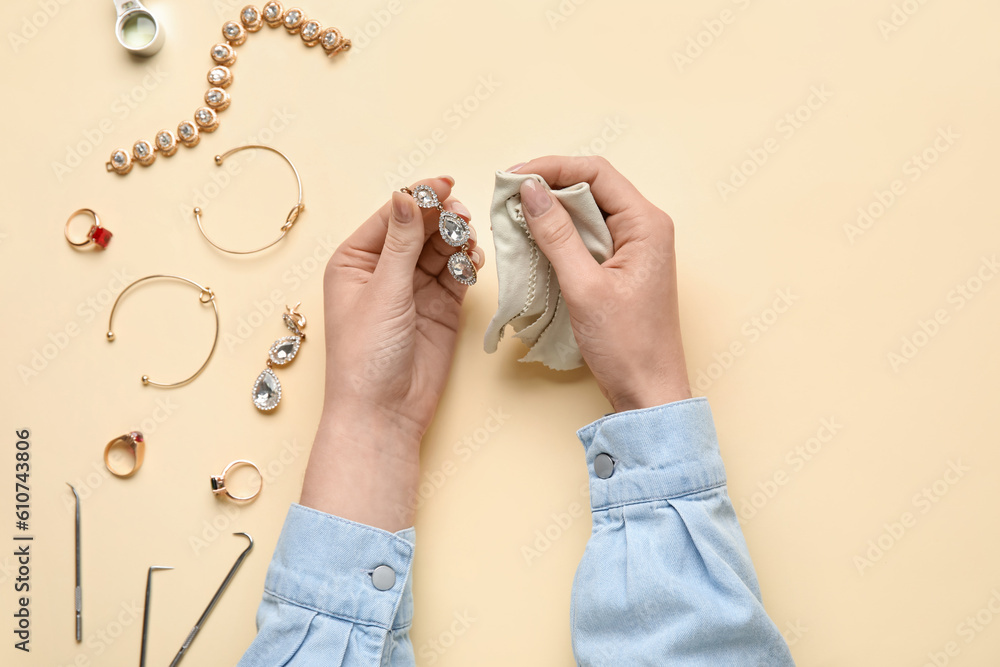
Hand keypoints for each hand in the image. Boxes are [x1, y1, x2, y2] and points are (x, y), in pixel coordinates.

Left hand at [300, 176, 483, 531]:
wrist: (384, 411)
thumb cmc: (366, 357)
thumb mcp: (383, 291)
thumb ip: (402, 242)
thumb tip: (407, 195)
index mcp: (356, 260)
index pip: (393, 215)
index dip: (419, 198)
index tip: (445, 185)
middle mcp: (385, 270)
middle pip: (420, 227)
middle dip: (443, 218)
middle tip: (462, 217)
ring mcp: (414, 287)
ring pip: (442, 247)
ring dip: (457, 239)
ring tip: (467, 244)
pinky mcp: (441, 306)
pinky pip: (457, 271)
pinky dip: (467, 262)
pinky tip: (471, 261)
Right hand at [514, 156, 690, 412]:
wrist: (649, 392)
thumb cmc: (626, 346)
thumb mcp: (583, 287)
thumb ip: (556, 234)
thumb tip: (530, 190)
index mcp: (646, 224)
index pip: (596, 172)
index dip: (551, 167)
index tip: (513, 176)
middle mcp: (645, 228)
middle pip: (591, 186)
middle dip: (547, 186)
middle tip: (506, 196)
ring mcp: (635, 247)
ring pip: (587, 211)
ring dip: (551, 211)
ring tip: (513, 217)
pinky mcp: (622, 266)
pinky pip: (588, 236)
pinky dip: (559, 234)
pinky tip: (534, 242)